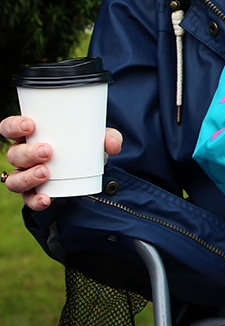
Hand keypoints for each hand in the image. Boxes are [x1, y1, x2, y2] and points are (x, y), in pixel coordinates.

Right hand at [0, 115, 122, 210]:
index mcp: (31, 135)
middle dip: (28, 152)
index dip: (14, 126)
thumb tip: (113, 145)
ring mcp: (26, 176)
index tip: (30, 125)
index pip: (9, 127)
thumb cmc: (84, 144)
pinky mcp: (34, 193)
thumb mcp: (97, 137)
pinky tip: (46, 199)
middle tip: (48, 151)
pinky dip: (35, 200)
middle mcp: (23, 155)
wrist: (89, 170)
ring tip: (45, 173)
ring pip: (14, 178)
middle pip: (13, 154)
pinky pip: (28, 199)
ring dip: (27, 176)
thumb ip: (109, 137)